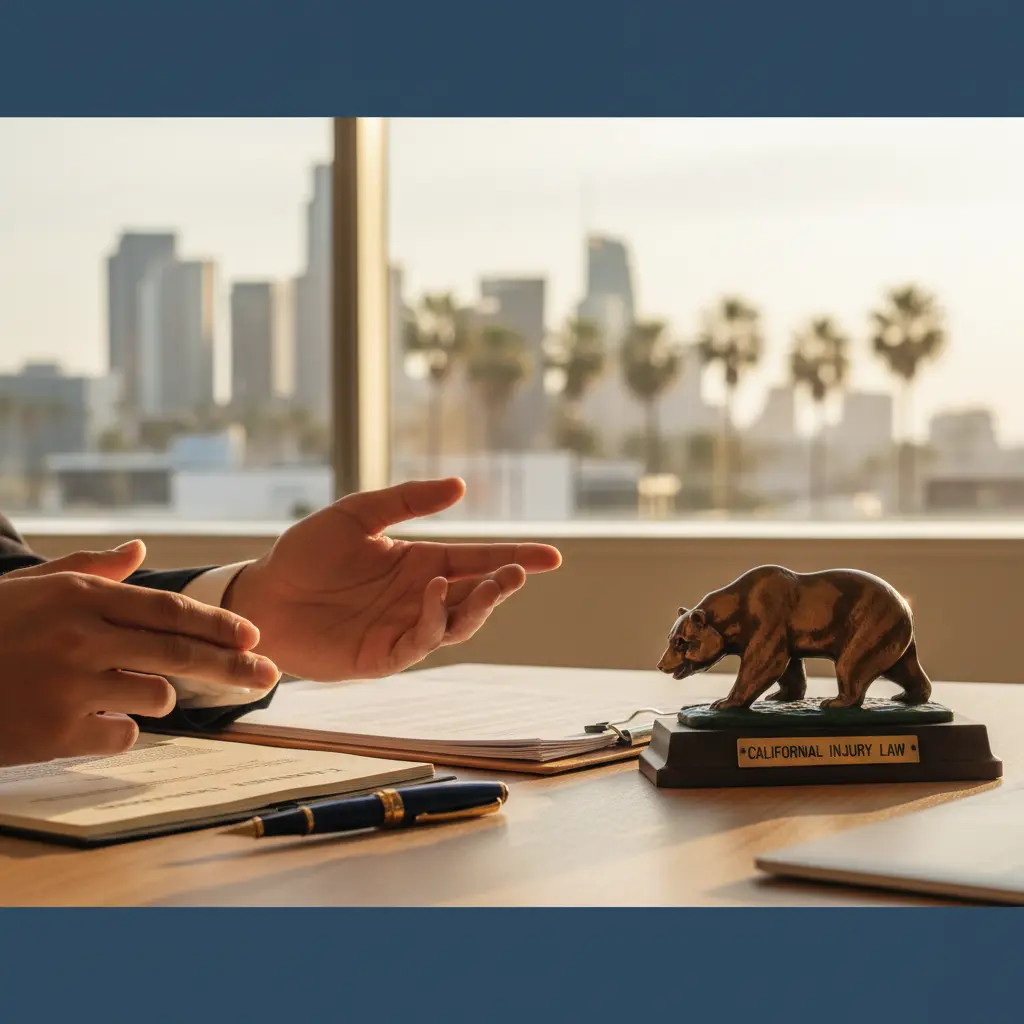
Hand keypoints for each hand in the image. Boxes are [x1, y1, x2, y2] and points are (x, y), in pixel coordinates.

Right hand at [0, 542, 277, 765]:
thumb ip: (91, 569)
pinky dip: (119, 730)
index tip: (254, 637)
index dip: (219, 625)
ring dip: (155, 696)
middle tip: (269, 676)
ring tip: (118, 688)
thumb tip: (140, 549)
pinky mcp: (54, 734)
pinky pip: (122, 736)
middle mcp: (82, 638)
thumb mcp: (31, 586)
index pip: (170, 610)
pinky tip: (90, 719)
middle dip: (235, 666)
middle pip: (182, 655)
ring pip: (156, 697)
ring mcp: (68, 687)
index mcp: (80, 597)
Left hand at [224, 478, 561, 679]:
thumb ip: (407, 501)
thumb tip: (461, 487)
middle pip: (477, 593)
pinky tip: (435, 591)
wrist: (263, 596)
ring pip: (458, 622)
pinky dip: (435, 619)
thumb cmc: (307, 553)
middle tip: (520, 570)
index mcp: (422, 562)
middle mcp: (421, 597)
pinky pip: (420, 641)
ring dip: (480, 604)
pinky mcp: (384, 656)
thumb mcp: (358, 514)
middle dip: (503, 583)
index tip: (552, 557)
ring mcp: (405, 628)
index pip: (479, 560)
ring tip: (494, 580)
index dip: (516, 558)